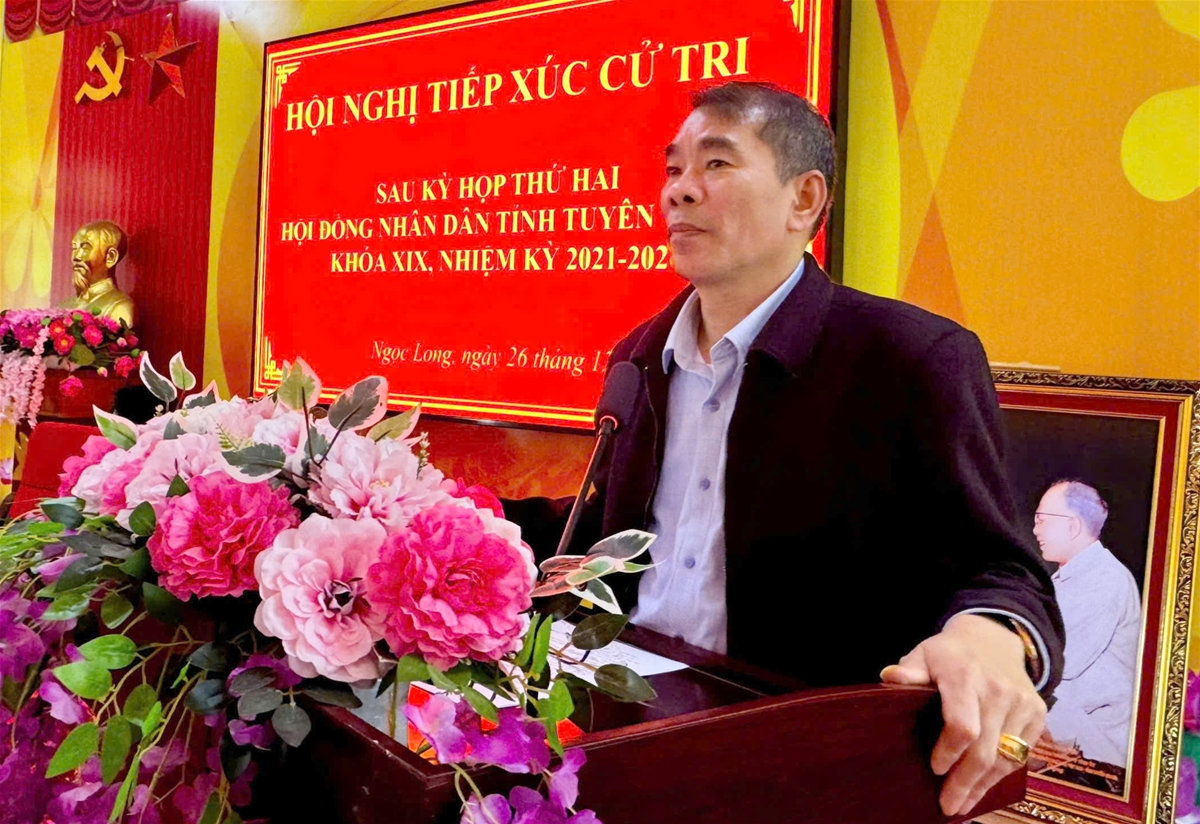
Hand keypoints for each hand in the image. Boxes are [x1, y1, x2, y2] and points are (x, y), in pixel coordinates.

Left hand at [880, 614, 1046, 816]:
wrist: (993, 639)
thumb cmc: (949, 654)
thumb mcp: (924, 655)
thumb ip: (909, 671)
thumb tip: (888, 677)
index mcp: (966, 676)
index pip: (963, 725)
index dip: (949, 751)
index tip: (934, 768)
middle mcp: (998, 690)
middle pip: (985, 749)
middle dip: (965, 782)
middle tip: (948, 806)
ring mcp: (1022, 703)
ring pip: (1006, 757)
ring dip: (984, 785)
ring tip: (964, 804)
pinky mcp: (1037, 713)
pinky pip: (1021, 753)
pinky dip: (1002, 774)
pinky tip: (984, 786)